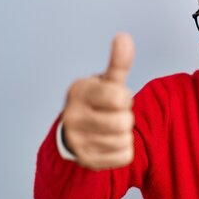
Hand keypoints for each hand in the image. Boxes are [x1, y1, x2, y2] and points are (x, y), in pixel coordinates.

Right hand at [61, 33, 134, 170]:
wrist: (75, 133)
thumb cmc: (98, 101)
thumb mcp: (106, 81)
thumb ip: (118, 62)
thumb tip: (124, 37)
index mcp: (79, 93)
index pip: (119, 98)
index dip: (124, 98)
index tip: (115, 99)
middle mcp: (72, 117)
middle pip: (124, 122)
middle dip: (126, 117)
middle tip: (114, 115)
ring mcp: (78, 141)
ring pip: (124, 140)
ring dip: (125, 135)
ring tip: (111, 129)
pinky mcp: (87, 161)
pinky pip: (124, 157)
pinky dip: (124, 151)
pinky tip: (110, 143)